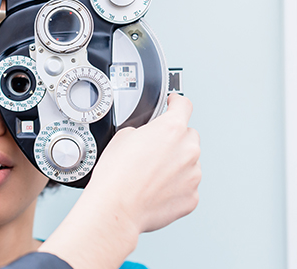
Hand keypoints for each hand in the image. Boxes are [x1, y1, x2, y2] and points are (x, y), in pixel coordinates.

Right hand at [87, 93, 200, 232]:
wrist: (117, 207)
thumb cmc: (116, 175)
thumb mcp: (122, 137)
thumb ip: (143, 131)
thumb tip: (148, 137)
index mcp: (171, 129)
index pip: (183, 105)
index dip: (176, 102)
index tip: (174, 104)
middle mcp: (188, 150)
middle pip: (188, 136)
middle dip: (173, 139)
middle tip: (153, 150)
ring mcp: (193, 175)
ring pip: (189, 162)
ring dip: (175, 164)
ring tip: (149, 174)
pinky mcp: (192, 197)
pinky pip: (187, 185)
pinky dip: (175, 186)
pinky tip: (155, 189)